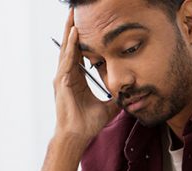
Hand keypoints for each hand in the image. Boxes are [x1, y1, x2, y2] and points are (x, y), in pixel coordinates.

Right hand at [53, 10, 118, 143]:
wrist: (77, 136)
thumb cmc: (87, 124)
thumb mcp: (108, 107)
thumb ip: (117, 98)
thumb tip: (130, 95)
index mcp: (76, 79)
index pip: (79, 53)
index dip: (82, 38)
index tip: (87, 24)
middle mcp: (67, 75)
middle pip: (70, 46)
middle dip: (73, 28)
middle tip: (76, 11)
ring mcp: (62, 77)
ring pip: (67, 49)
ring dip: (70, 31)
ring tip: (73, 16)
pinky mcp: (62, 82)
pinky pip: (67, 60)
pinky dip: (71, 46)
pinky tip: (75, 34)